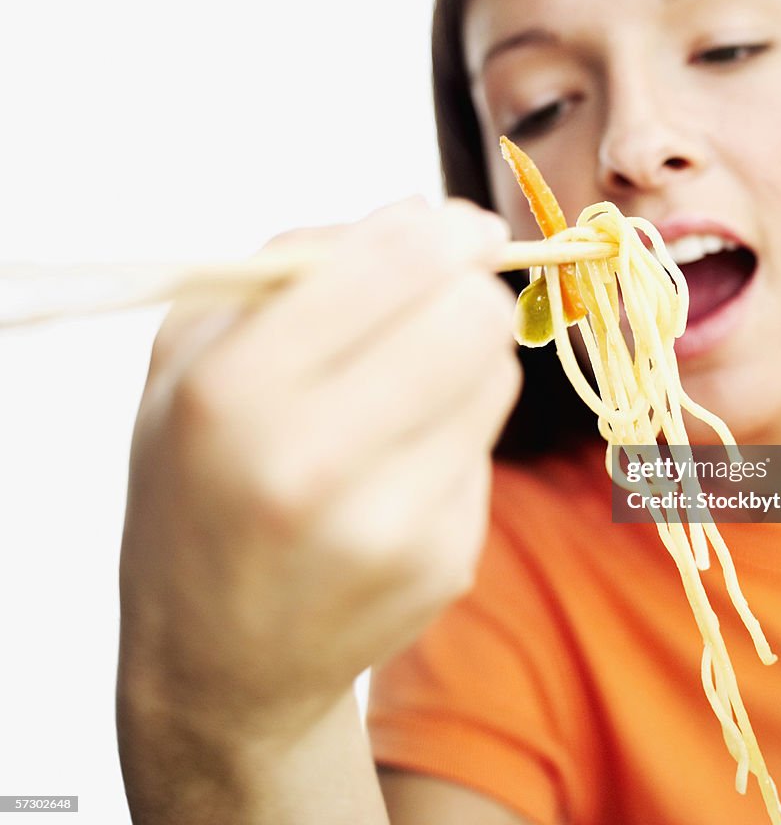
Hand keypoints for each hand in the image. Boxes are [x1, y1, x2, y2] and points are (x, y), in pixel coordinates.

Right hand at [118, 199, 520, 746]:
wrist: (216, 658)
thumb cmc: (199, 483)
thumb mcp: (194, 354)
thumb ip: (297, 260)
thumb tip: (425, 208)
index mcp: (235, 393)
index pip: (399, 265)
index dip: (450, 231)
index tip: (462, 228)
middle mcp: (314, 465)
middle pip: (475, 317)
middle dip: (467, 291)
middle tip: (442, 300)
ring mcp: (390, 526)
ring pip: (499, 375)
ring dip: (467, 361)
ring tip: (402, 393)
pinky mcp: (445, 565)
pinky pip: (489, 448)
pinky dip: (457, 435)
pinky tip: (400, 467)